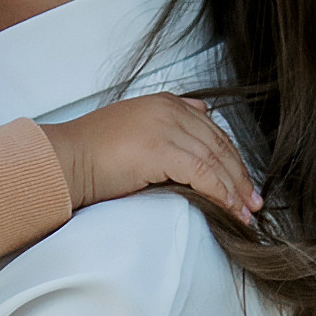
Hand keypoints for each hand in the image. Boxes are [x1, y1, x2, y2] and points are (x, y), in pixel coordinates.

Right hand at [43, 94, 262, 227]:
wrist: (63, 159)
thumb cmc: (90, 153)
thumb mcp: (134, 128)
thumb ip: (167, 124)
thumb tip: (201, 116)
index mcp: (165, 102)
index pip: (212, 130)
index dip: (231, 158)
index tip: (242, 182)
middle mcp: (169, 109)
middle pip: (219, 143)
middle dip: (239, 175)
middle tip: (252, 201)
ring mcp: (166, 127)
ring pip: (215, 160)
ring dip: (234, 190)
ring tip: (245, 213)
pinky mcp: (161, 150)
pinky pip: (203, 174)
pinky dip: (220, 193)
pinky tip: (230, 209)